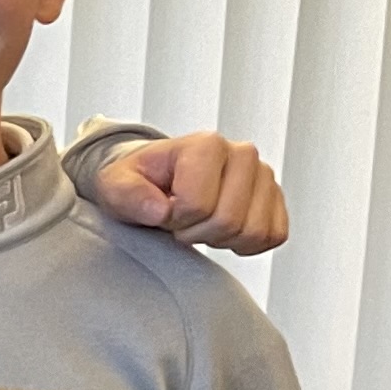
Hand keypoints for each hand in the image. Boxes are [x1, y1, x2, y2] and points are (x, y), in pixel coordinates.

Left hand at [93, 131, 286, 255]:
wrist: (156, 179)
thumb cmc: (139, 181)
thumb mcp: (115, 184)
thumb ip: (127, 194)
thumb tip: (159, 210)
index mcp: (206, 145)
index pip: (198, 206)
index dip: (173, 221)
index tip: (163, 212)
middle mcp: (243, 154)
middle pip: (228, 221)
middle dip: (196, 233)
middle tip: (179, 222)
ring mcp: (263, 176)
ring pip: (253, 232)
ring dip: (220, 240)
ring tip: (199, 224)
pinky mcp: (275, 199)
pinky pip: (273, 235)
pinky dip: (245, 244)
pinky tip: (221, 232)